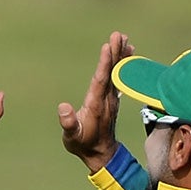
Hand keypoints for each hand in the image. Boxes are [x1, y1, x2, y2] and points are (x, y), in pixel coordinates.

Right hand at [57, 32, 133, 171]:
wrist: (101, 154)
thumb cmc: (83, 144)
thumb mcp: (71, 136)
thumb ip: (68, 123)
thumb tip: (63, 108)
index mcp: (96, 105)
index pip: (101, 80)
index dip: (105, 63)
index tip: (108, 46)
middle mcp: (107, 100)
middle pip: (112, 72)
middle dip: (116, 53)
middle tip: (118, 35)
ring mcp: (112, 99)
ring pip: (118, 73)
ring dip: (122, 55)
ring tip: (125, 39)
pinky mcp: (113, 99)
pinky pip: (120, 78)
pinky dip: (124, 64)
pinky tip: (127, 54)